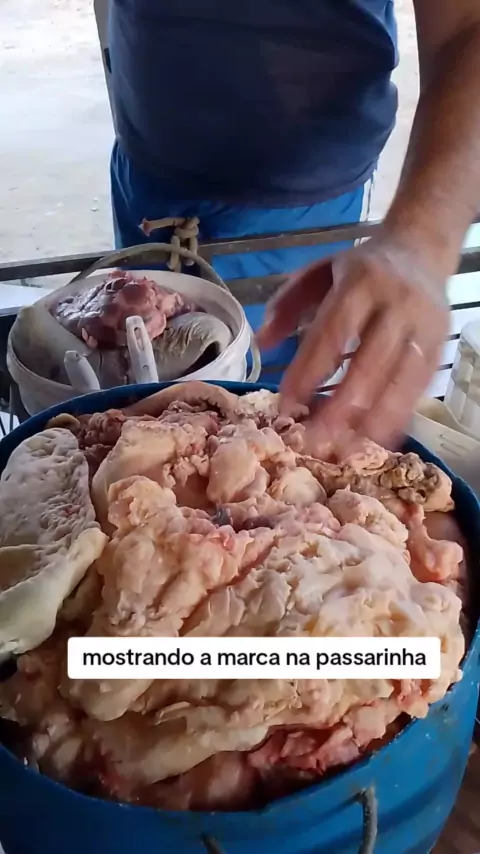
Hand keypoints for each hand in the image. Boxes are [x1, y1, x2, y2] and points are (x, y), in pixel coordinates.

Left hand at [257, 233, 449, 450]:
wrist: (422, 248)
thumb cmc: (360, 268)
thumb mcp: (317, 272)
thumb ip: (286, 305)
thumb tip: (263, 345)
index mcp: (360, 283)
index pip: (332, 334)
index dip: (309, 373)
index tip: (286, 405)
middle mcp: (396, 305)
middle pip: (368, 364)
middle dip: (340, 408)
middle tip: (313, 441)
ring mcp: (423, 328)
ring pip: (399, 382)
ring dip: (372, 421)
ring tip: (345, 452)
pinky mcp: (439, 348)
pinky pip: (417, 389)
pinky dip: (397, 418)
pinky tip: (375, 441)